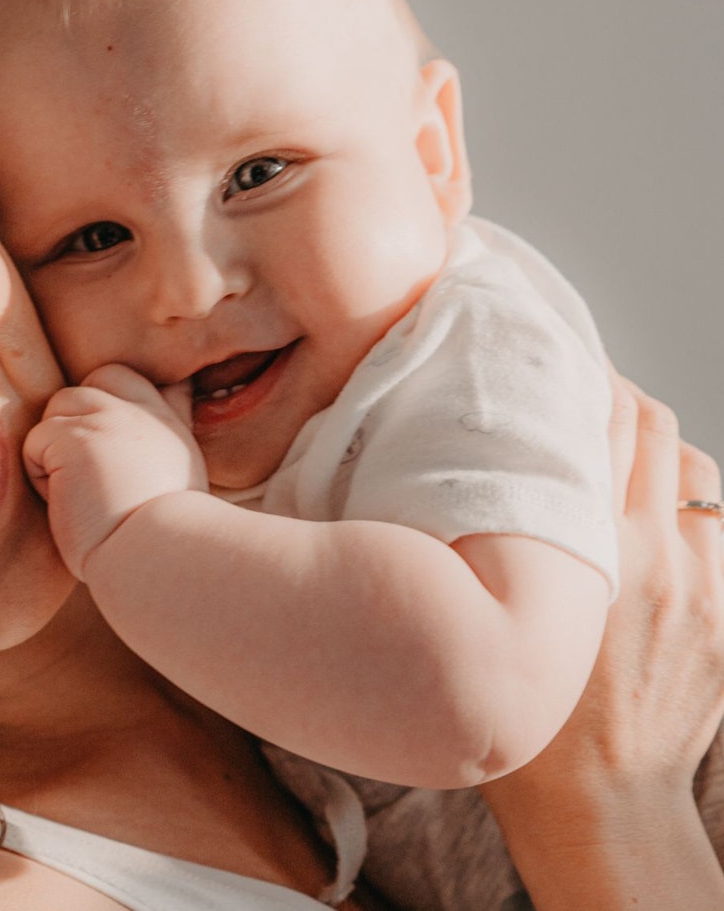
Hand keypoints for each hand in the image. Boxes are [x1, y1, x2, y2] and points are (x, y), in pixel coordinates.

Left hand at [22, 363, 205, 579]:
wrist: (157, 559)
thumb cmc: (164, 539)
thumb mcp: (181, 475)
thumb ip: (163, 439)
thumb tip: (172, 400)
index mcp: (170, 425)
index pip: (133, 382)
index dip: (110, 400)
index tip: (105, 446)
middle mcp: (142, 413)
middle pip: (93, 384)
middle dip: (77, 420)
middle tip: (86, 473)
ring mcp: (109, 418)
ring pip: (59, 407)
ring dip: (55, 449)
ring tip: (78, 493)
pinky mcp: (74, 437)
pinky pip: (35, 441)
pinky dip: (40, 474)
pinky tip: (66, 502)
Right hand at [512, 378, 723, 801]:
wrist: (603, 803)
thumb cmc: (524, 723)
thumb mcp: (483, 621)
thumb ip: (485, 543)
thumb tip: (468, 475)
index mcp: (586, 552)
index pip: (601, 423)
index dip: (580, 378)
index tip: (549, 363)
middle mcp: (653, 557)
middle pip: (653, 428)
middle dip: (617, 397)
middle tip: (575, 392)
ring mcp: (700, 585)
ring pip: (691, 468)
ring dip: (654, 446)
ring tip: (612, 451)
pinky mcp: (723, 612)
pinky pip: (714, 524)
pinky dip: (682, 501)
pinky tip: (646, 512)